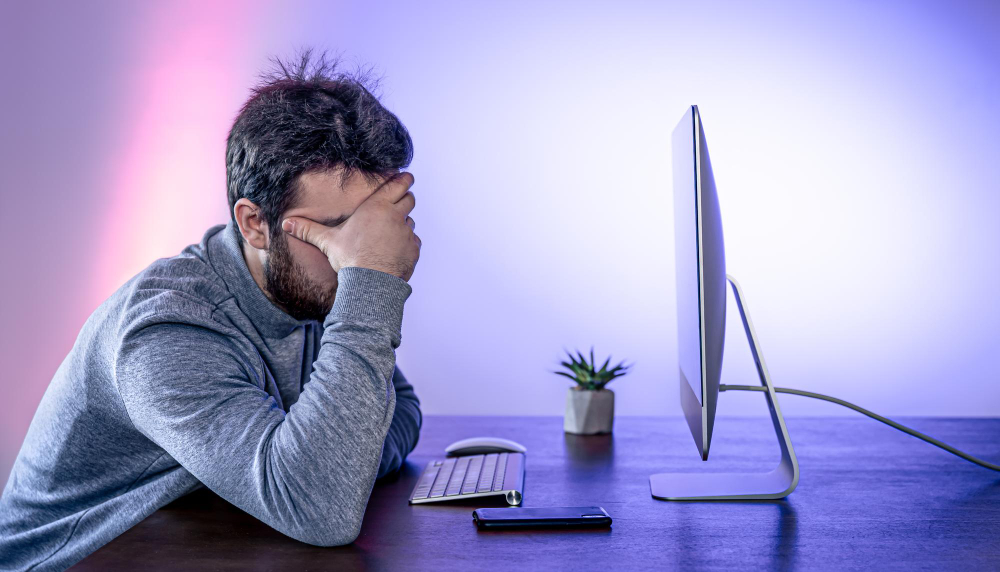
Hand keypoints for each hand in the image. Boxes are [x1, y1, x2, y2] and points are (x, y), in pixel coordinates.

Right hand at [280, 172, 421, 281]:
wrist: (371, 282)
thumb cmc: (350, 258)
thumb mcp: (327, 241)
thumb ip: (308, 230)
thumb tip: (286, 223)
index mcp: (377, 207)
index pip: (397, 185)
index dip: (403, 179)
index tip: (407, 176)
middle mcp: (396, 216)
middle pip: (409, 199)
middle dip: (406, 197)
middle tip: (401, 199)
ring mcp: (407, 233)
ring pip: (411, 221)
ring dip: (404, 223)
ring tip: (393, 230)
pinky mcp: (413, 250)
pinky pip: (414, 242)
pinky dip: (407, 243)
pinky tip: (396, 250)